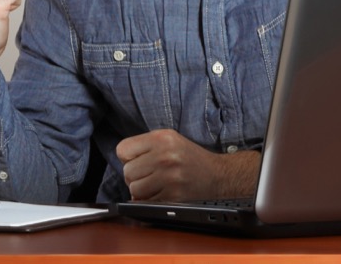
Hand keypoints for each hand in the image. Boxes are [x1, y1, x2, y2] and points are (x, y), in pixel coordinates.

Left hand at [116, 129, 259, 201]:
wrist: (218, 176)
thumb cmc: (190, 158)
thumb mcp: (169, 138)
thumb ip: (144, 145)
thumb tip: (122, 162)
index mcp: (162, 138)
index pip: (122, 150)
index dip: (128, 157)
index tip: (139, 160)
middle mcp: (165, 156)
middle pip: (127, 171)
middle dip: (135, 175)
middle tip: (150, 174)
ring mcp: (169, 177)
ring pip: (134, 189)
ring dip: (141, 190)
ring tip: (156, 184)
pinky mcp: (173, 196)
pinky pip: (146, 202)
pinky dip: (149, 201)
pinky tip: (162, 193)